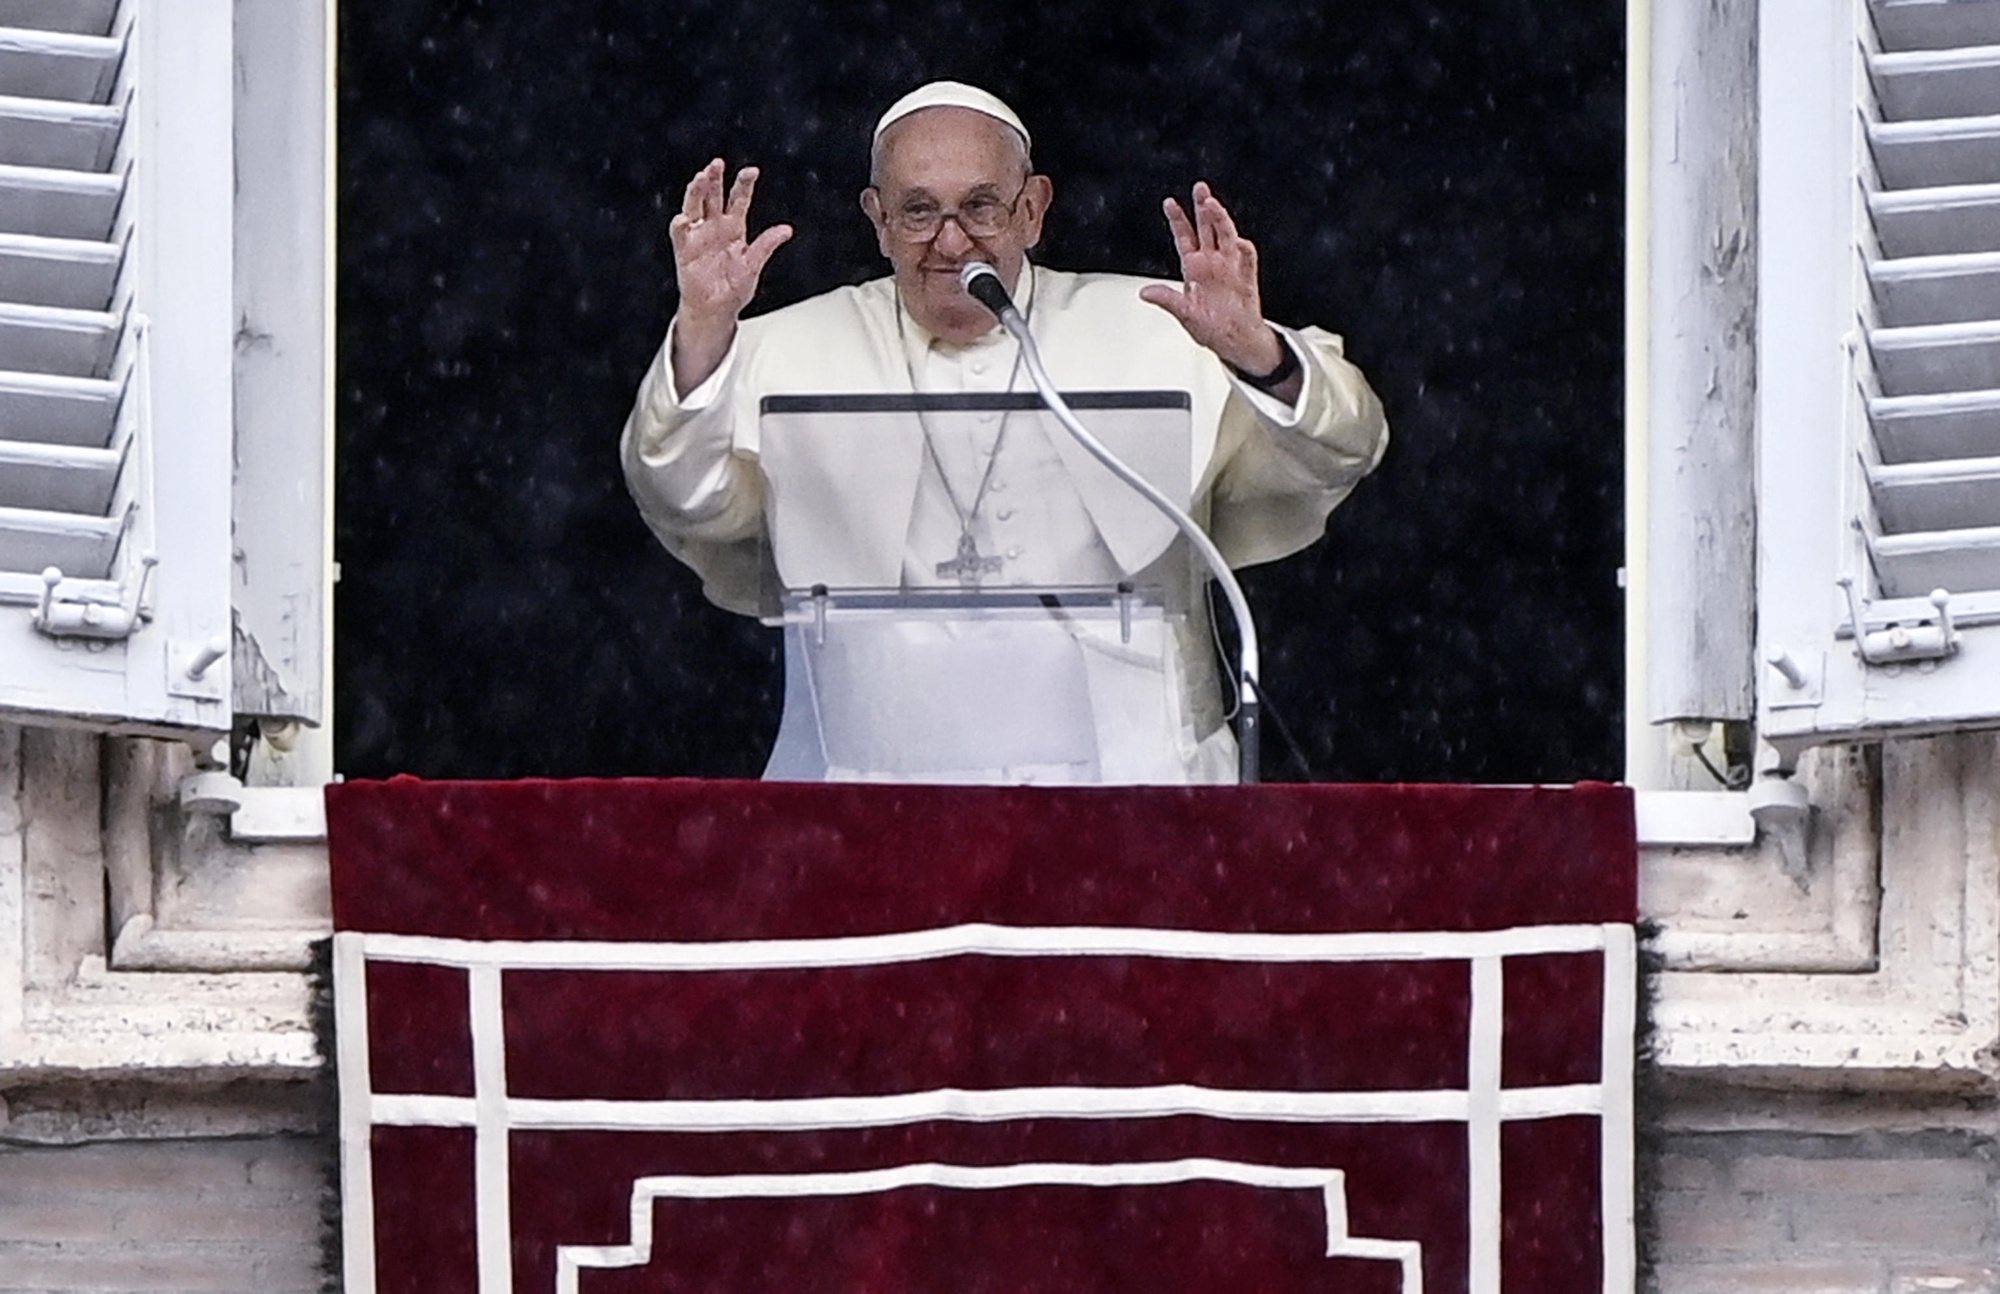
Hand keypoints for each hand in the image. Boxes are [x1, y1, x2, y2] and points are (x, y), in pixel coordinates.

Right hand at [668, 159, 792, 392]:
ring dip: (696, 192)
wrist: (716, 310)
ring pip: (694, 206)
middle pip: (712, 196)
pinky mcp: (685, 250)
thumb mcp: (754, 265)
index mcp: (734, 228)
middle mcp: (714, 227)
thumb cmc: (733, 288)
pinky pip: (680, 234)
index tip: (751, 171)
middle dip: (714, 179)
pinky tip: (683, 218)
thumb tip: (786, 230)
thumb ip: (767, 245)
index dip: (744, 184)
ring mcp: (698, 236)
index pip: (738, 199)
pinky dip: (681, 225)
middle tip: (717, 164)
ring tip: (700, 179)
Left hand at [1138, 181, 1285, 377]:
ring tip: (1213, 206)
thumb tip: (1145, 292)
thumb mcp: (1184, 314)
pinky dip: (1245, 250)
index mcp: (1195, 268)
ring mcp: (1230, 267)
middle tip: (1200, 189)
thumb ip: (1167, 300)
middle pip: (1208, 228)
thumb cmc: (1210, 327)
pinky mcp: (1246, 277)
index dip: (1178, 220)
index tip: (1169, 203)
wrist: (1235, 340)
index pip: (1185, 238)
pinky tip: (1240, 243)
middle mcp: (1213, 263)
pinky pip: (1247, 259)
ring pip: (1227, 236)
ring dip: (1221, 220)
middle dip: (1203, 208)